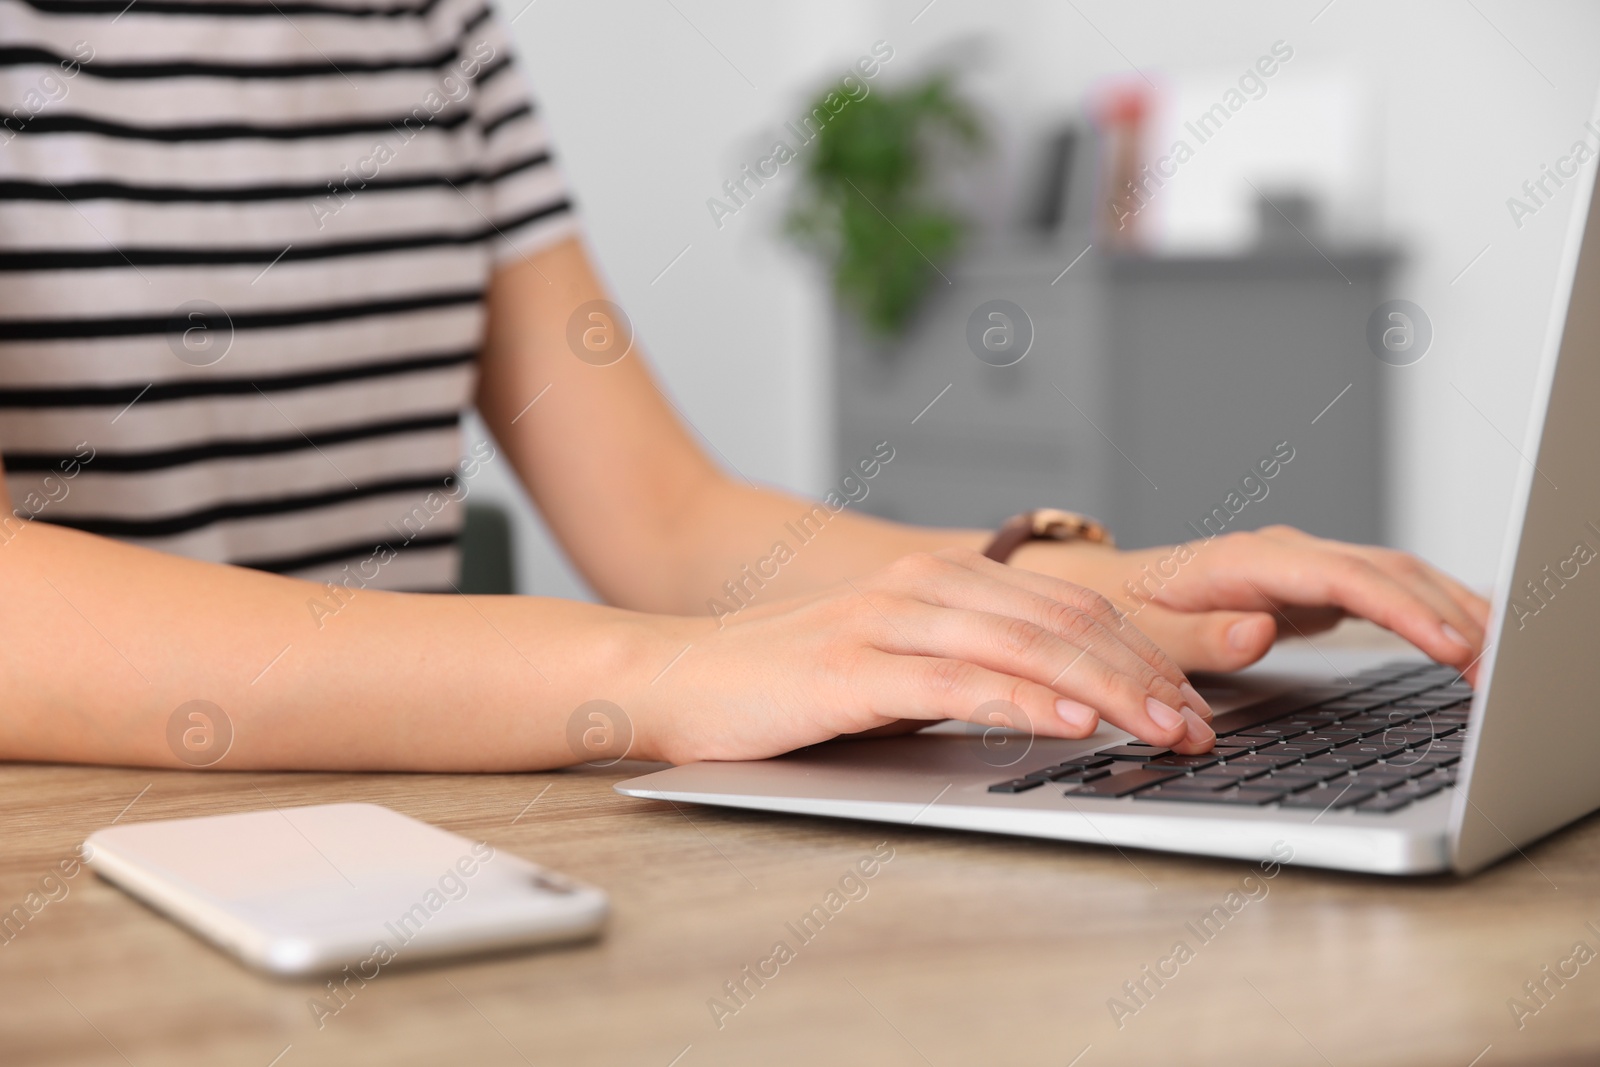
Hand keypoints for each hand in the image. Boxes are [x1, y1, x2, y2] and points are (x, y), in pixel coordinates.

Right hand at [630, 548, 1216, 763]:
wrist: (678, 676)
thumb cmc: (788, 680)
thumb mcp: (897, 665)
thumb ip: (969, 668)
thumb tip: (1061, 704)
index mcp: (942, 580)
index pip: (1069, 610)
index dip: (1143, 653)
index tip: (1193, 700)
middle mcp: (923, 586)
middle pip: (1064, 622)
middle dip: (1146, 674)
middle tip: (1200, 723)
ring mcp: (886, 621)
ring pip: (1025, 645)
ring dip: (1108, 690)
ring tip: (1165, 727)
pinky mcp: (851, 667)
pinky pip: (956, 680)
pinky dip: (1022, 700)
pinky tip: (1069, 723)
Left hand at [1014, 525, 1489, 681]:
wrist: (1115, 589)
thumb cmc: (1128, 610)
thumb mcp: (1147, 630)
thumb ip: (1200, 634)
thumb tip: (1260, 629)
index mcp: (1249, 561)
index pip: (1345, 578)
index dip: (1403, 611)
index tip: (1450, 648)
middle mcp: (1287, 554)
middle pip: (1389, 572)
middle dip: (1451, 614)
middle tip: (1500, 672)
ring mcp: (1307, 567)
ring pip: (1400, 577)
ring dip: (1455, 612)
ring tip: (1502, 664)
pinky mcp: (1318, 586)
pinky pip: (1391, 593)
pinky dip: (1436, 614)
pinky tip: (1471, 642)